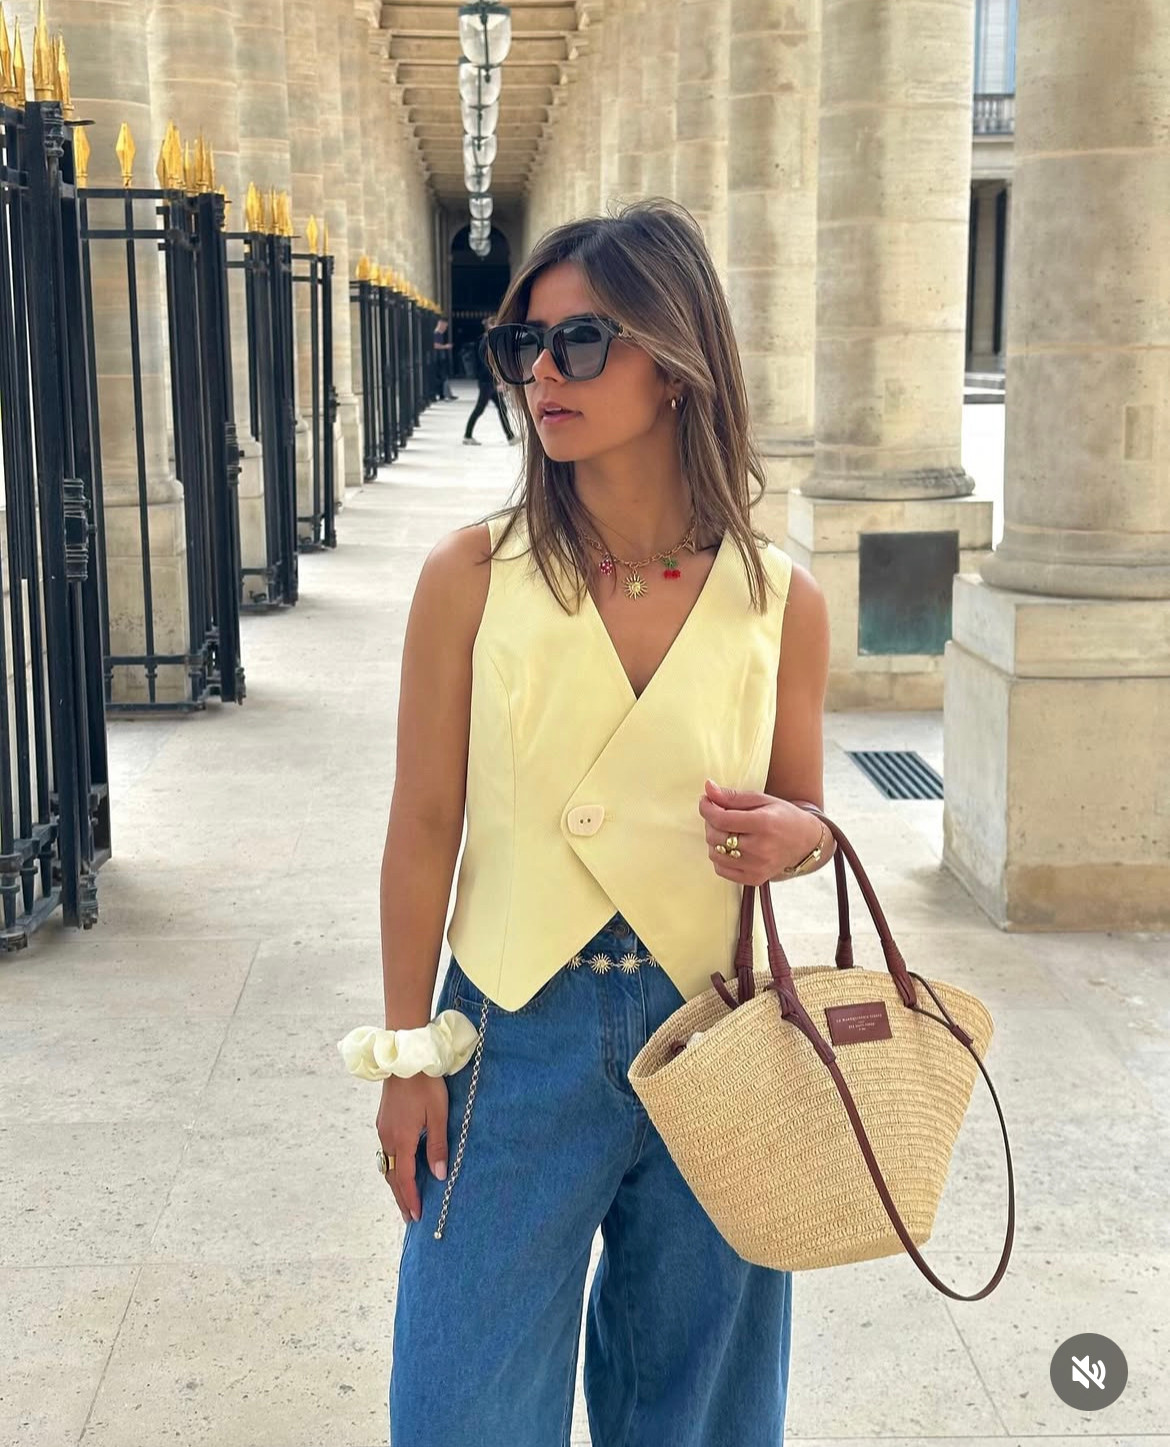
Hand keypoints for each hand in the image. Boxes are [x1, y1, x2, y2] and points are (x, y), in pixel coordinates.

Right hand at [376, 1073, 448, 1226]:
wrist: (405, 1058)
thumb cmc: (425, 1084)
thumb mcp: (437, 1115)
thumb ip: (437, 1145)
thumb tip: (438, 1175)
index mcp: (401, 1139)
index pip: (405, 1178)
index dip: (411, 1198)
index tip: (417, 1216)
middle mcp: (387, 1137)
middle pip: (392, 1176)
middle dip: (401, 1197)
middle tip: (409, 1217)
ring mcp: (382, 1128)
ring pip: (387, 1164)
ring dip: (396, 1183)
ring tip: (405, 1198)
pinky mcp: (383, 1120)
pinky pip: (386, 1151)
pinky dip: (393, 1167)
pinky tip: (400, 1168)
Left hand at [698, 778, 823, 885]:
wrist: (805, 842)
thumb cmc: (783, 817)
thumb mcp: (762, 799)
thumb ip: (733, 796)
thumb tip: (708, 788)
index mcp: (763, 824)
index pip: (721, 819)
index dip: (707, 808)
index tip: (705, 801)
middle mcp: (760, 848)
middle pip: (715, 837)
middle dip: (710, 822)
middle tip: (719, 814)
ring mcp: (757, 867)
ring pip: (715, 854)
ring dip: (714, 840)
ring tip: (727, 830)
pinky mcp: (754, 879)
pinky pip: (721, 870)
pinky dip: (720, 857)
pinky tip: (731, 847)